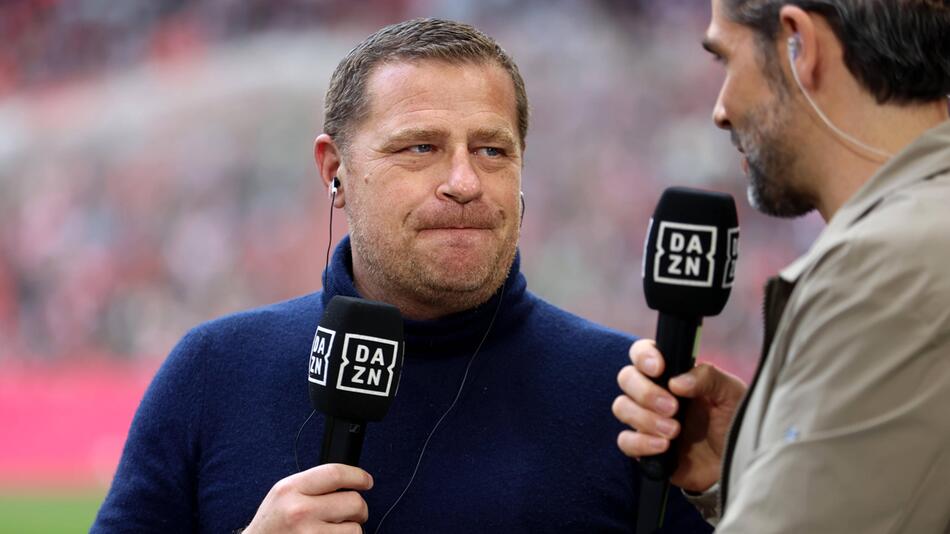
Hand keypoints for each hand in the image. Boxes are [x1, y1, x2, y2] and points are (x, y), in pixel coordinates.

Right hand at [244, 463, 372, 532]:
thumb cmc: (273, 523)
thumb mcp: (284, 493)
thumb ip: (313, 484)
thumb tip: (348, 481)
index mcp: (291, 489)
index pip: (335, 474)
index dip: (358, 476)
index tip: (366, 481)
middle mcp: (300, 511)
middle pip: (353, 502)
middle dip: (359, 508)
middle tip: (353, 512)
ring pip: (354, 529)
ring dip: (351, 530)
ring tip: (335, 530)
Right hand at [612, 339, 745, 491]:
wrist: (736, 464)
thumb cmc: (733, 423)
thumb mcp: (731, 394)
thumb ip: (709, 378)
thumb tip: (676, 382)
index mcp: (672, 373)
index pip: (642, 353)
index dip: (643, 356)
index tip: (659, 368)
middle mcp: (654, 393)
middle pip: (626, 378)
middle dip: (646, 392)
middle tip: (673, 408)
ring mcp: (646, 420)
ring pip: (621, 407)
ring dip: (645, 418)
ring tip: (674, 431)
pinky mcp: (643, 447)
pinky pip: (625, 441)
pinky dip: (641, 443)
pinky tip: (664, 447)